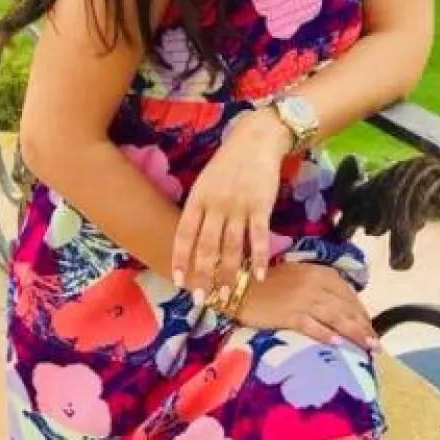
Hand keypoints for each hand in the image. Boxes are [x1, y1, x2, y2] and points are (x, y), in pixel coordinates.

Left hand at [172, 108, 290, 296]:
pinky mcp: (261, 206)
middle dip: (202, 276)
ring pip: (231, 247)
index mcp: (197, 199)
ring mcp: (238, 206)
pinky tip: (256, 276)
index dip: (180, 259)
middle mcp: (215, 205)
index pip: (184, 235)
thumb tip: (192, 242)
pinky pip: (258, 237)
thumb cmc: (228, 164)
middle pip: (206, 247)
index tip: (178, 281)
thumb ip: (199, 210)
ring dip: (228, 274)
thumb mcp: (205, 183)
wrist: (256, 140)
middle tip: (201, 299)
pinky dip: (257, 259)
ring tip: (226, 294)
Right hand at [237, 261, 379, 349]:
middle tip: (376, 342)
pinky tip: (339, 345)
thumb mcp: (297, 275)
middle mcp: (315, 284)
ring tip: (368, 347)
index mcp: (318, 272)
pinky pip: (314, 326)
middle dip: (363, 325)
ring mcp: (303, 300)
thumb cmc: (266, 282)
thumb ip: (318, 285)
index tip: (369, 325)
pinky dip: (327, 335)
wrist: (238, 287)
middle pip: (346, 306)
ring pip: (336, 317)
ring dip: (355, 333)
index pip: (348, 292)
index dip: (361, 310)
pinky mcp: (290, 315)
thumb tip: (339, 303)